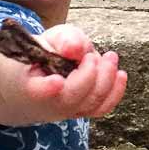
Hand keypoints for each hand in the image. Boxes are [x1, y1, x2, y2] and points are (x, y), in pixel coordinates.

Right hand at [0, 23, 126, 126]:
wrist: (28, 83)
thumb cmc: (37, 57)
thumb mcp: (44, 38)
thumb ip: (62, 39)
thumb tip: (76, 48)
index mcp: (28, 84)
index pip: (37, 91)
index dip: (47, 88)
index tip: (56, 82)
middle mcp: (47, 103)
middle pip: (73, 97)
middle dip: (90, 74)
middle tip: (92, 55)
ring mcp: (66, 111)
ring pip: (91, 104)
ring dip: (106, 79)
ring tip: (110, 57)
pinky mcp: (81, 111)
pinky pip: (101, 108)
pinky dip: (115, 92)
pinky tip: (120, 74)